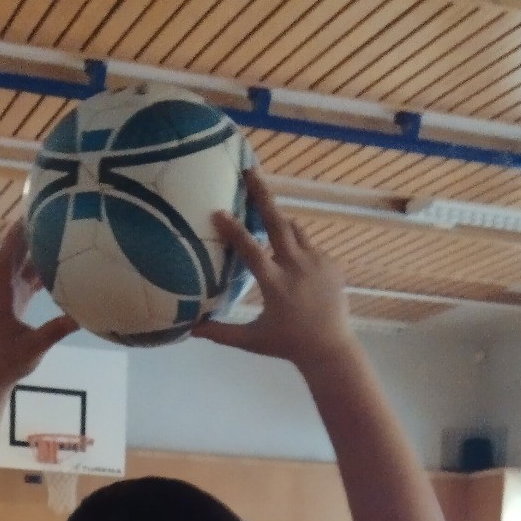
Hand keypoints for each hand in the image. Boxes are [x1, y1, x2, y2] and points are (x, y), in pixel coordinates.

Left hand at [0, 223, 77, 388]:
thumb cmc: (8, 363)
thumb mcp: (35, 347)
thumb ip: (57, 330)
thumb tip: (84, 316)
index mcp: (2, 298)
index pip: (5, 260)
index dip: (15, 239)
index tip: (26, 218)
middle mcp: (3, 294)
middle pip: (13, 258)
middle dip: (26, 237)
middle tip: (43, 216)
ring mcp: (8, 300)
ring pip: (20, 270)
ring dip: (33, 253)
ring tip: (52, 235)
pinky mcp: (14, 308)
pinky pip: (26, 283)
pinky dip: (39, 274)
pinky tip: (55, 268)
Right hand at [195, 171, 352, 367]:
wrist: (330, 348)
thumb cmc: (287, 344)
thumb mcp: (251, 341)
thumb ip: (220, 333)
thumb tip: (189, 329)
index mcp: (275, 284)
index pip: (250, 249)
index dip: (233, 230)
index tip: (219, 211)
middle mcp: (296, 267)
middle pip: (277, 222)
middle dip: (262, 195)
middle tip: (250, 172)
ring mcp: (316, 262)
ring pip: (294, 230)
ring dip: (279, 222)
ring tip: (268, 216)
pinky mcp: (330, 263)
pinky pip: (309, 246)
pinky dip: (297, 247)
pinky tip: (291, 257)